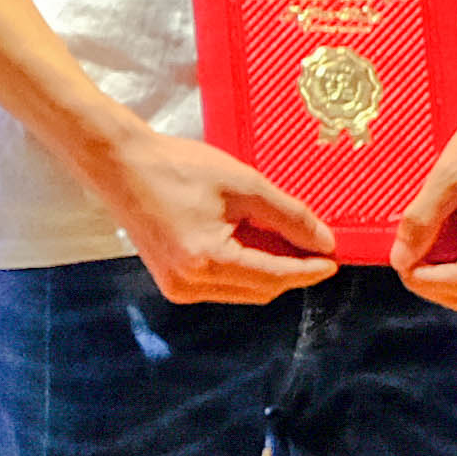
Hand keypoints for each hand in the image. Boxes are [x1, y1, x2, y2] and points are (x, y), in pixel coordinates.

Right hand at [87, 119, 342, 302]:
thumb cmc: (178, 168)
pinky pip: (223, 284)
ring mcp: (178, 288)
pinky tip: (254, 241)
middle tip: (316, 245)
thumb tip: (324, 241)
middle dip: (292, 271)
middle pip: (261, 290)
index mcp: (206, 261)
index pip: (274, 277)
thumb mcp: (244, 184)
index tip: (335, 260)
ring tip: (286, 238)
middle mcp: (190, 285)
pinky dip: (245, 267)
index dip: (309, 270)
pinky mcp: (172, 282)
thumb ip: (289, 215)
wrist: (121, 165)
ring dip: (270, 270)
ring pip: (244, 291)